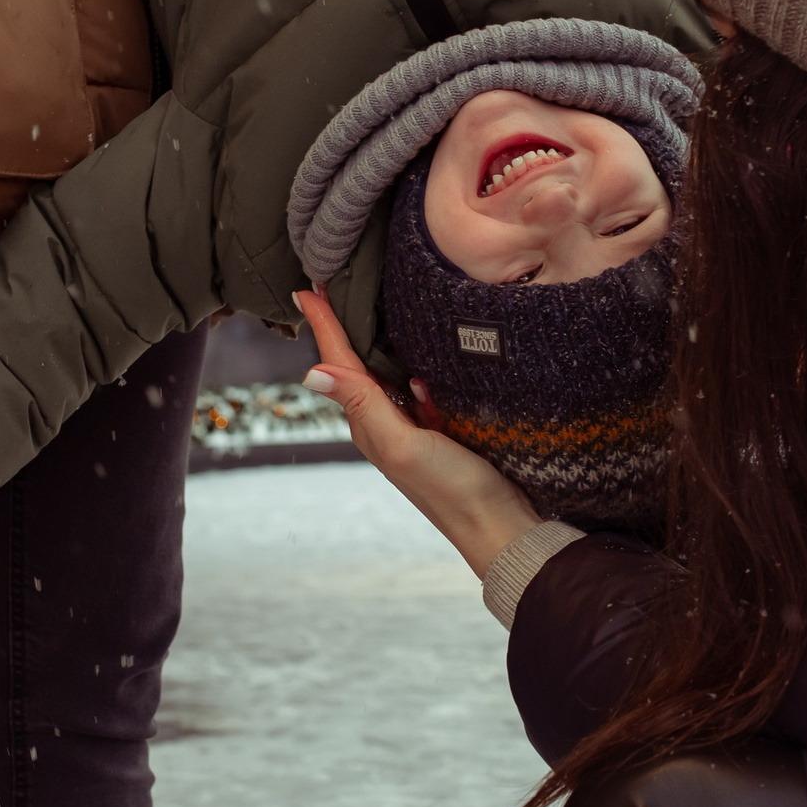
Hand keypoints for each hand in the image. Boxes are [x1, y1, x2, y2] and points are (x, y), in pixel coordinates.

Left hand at [294, 289, 540, 575]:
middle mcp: (385, 419)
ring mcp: (413, 422)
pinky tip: (417, 338)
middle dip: (341, 323)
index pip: (339, 363)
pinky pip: (419, 382)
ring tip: (363, 300)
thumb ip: (364, 404)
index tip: (306, 288)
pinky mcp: (442, 422)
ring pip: (386, 369)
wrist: (500, 524)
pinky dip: (412, 357)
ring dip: (372, 336)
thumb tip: (312, 373)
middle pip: (356, 362)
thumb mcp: (403, 445)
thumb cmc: (452, 490)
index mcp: (369, 422)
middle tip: (329, 283)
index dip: (324, 324)